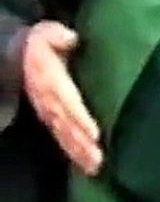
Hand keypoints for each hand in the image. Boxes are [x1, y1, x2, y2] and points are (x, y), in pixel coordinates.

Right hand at [23, 22, 101, 175]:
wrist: (19, 56)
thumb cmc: (41, 43)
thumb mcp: (47, 33)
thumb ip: (59, 37)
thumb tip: (71, 39)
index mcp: (51, 82)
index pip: (68, 103)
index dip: (80, 118)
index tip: (94, 132)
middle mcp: (49, 102)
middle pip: (68, 127)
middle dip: (82, 144)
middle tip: (98, 159)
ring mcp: (49, 113)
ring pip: (65, 137)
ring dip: (80, 153)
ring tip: (96, 167)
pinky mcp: (51, 119)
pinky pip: (62, 138)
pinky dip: (74, 153)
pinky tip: (87, 165)